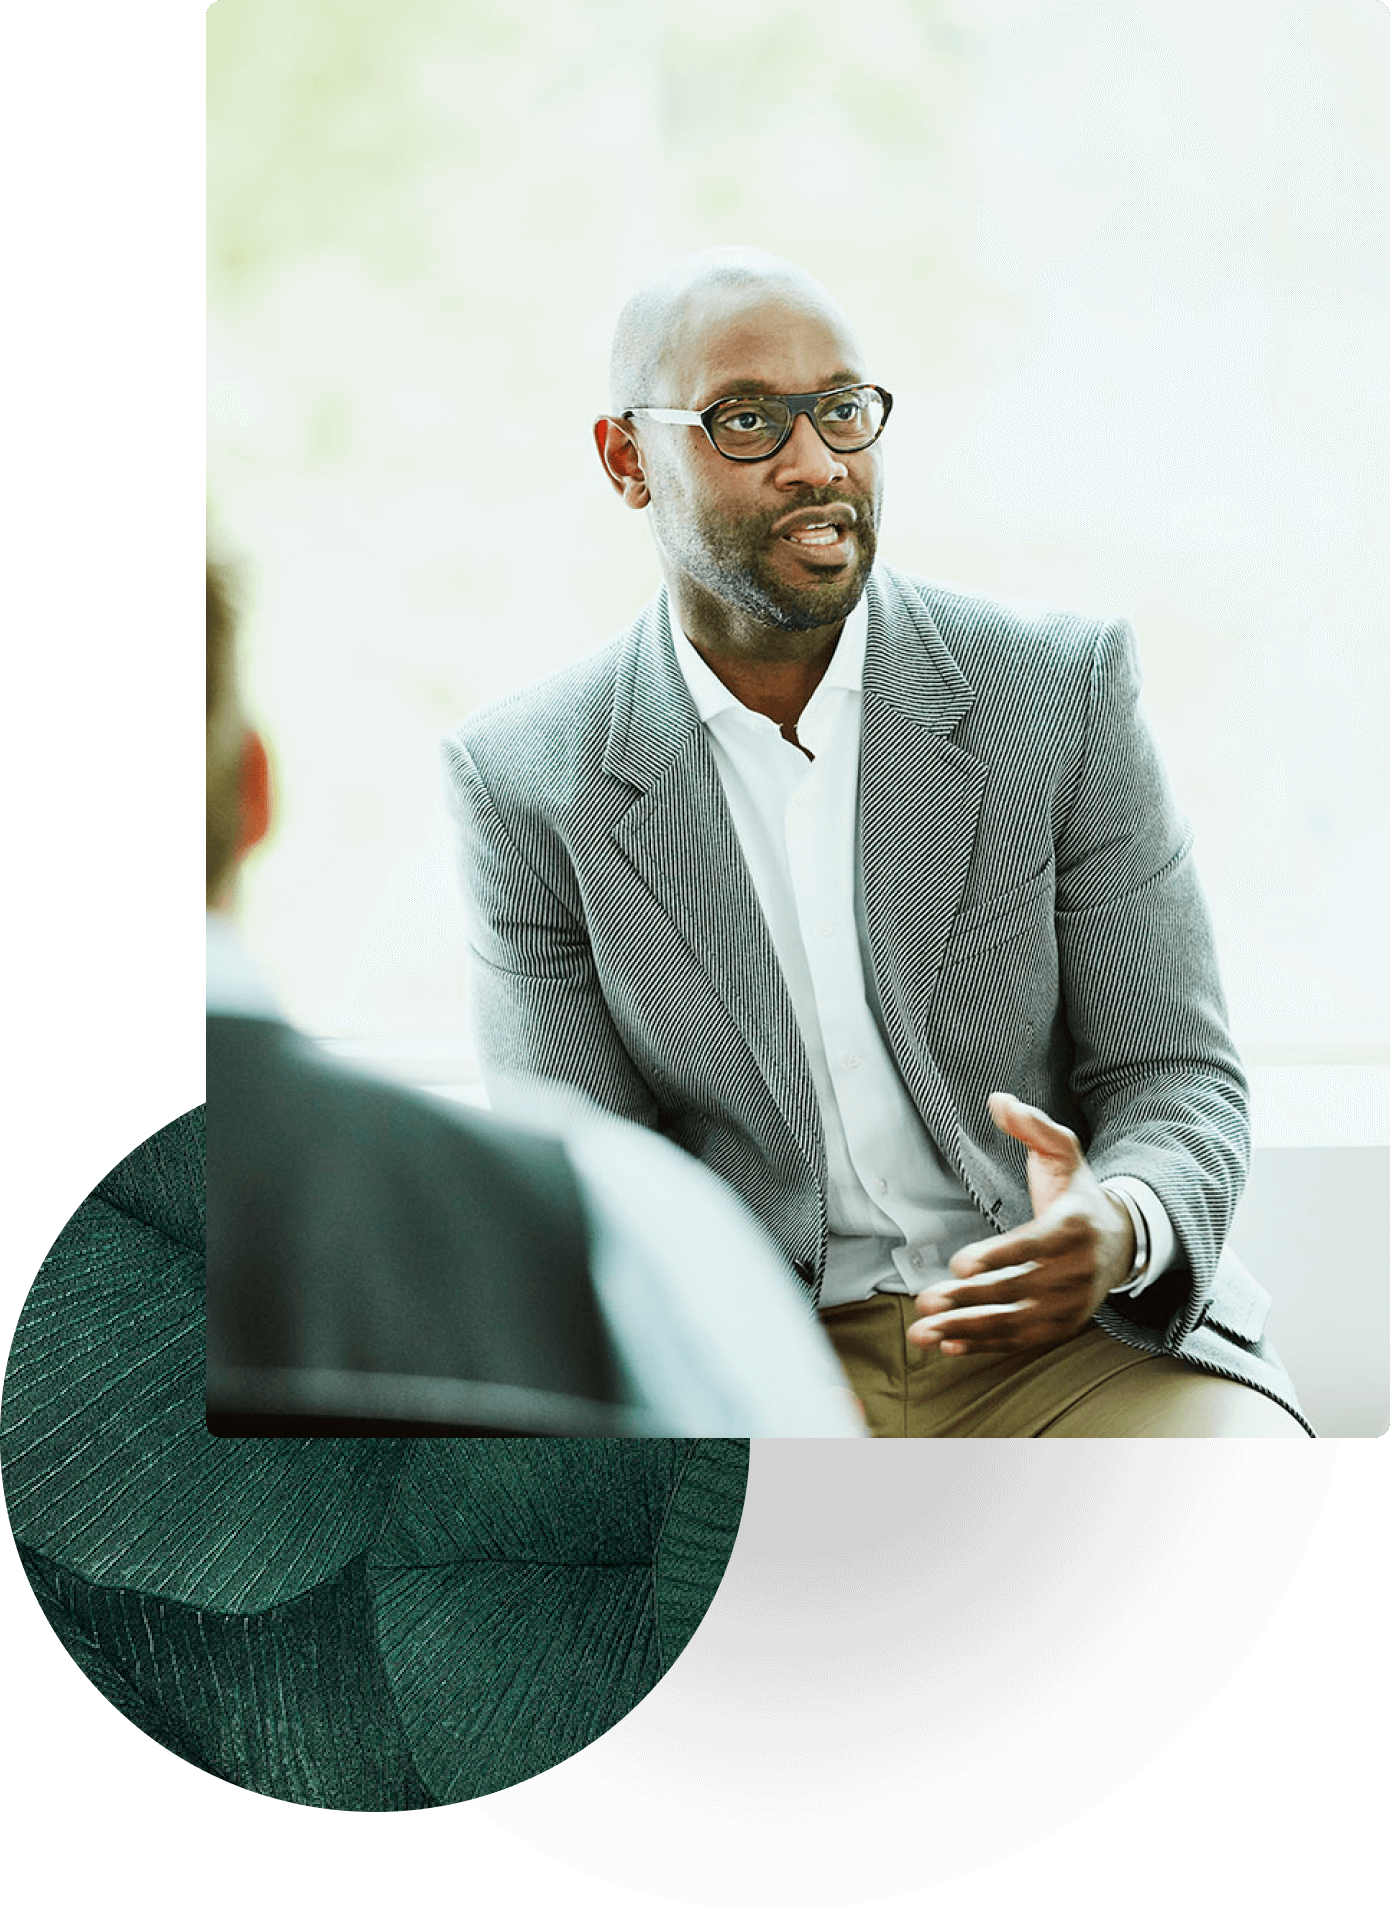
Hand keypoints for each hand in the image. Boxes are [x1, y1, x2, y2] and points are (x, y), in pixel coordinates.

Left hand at [908, 1093, 1135, 1357]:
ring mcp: (1071, 1304)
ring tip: (924, 1332)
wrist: (1119, 1240)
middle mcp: (1077, 1270)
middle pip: (1018, 1291)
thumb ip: (1032, 1126)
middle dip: (968, 1300)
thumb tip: (999, 1100)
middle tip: (925, 1303)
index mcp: (1075, 1225)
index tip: (959, 1265)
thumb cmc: (1076, 1193)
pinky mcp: (1062, 1327)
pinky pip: (1021, 1341)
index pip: (1034, 1245)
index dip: (997, 1257)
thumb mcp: (1062, 1151)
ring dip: (966, 1331)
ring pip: (1015, 1323)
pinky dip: (985, 1347)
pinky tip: (949, 1347)